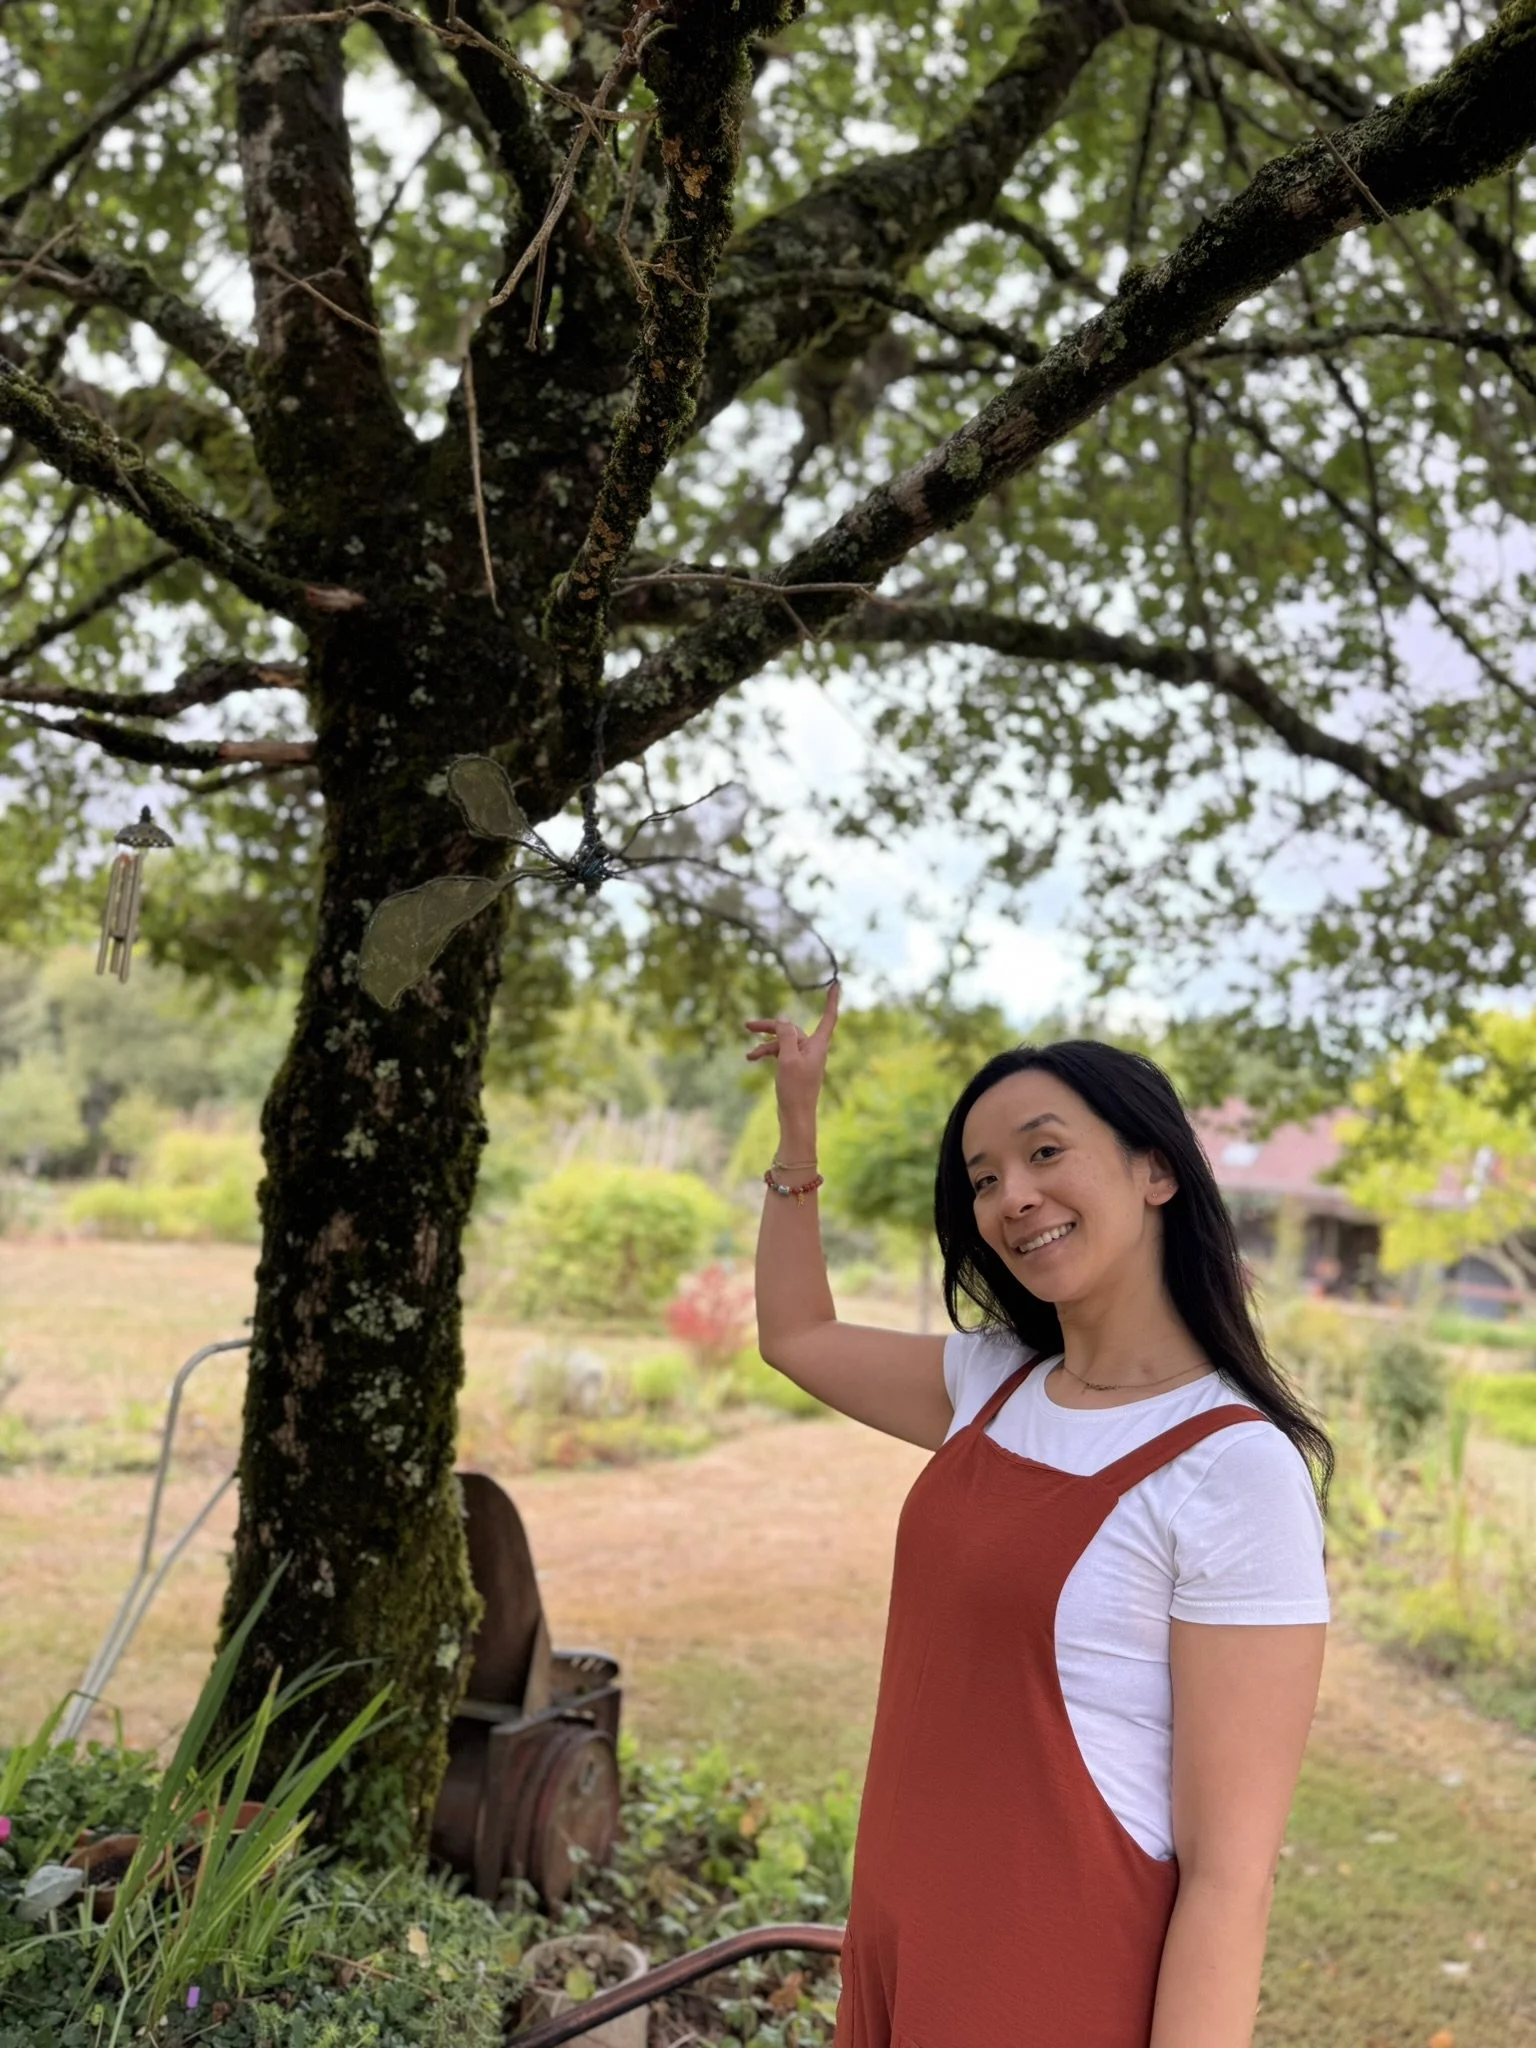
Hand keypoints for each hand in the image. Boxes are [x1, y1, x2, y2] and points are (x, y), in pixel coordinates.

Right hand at [744, 982, 840, 1127]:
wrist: (796, 1117)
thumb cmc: (796, 1089)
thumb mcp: (788, 1059)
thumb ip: (786, 1036)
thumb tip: (785, 1020)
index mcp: (817, 1045)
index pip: (828, 1017)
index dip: (832, 1000)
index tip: (836, 983)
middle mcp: (812, 1049)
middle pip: (791, 1029)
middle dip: (769, 1027)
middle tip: (747, 1025)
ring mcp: (803, 1059)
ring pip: (782, 1042)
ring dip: (764, 1045)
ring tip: (748, 1056)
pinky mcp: (794, 1068)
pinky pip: (781, 1053)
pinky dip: (767, 1054)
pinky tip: (753, 1059)